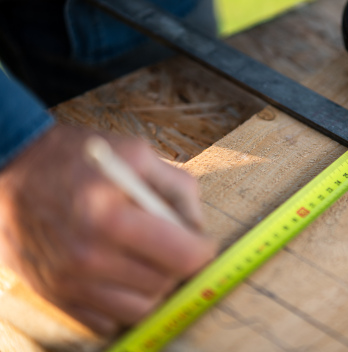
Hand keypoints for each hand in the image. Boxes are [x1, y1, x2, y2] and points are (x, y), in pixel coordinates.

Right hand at [0, 125, 216, 334]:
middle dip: (178, 265)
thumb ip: (179, 188)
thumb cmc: (78, 158)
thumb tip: (198, 228)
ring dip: (154, 286)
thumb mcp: (137, 153)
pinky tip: (120, 272)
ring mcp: (69, 282)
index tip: (201, 243)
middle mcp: (88, 257)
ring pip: (141, 308)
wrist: (13, 171)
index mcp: (110, 217)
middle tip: (172, 245)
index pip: (183, 257)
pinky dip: (124, 302)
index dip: (202, 250)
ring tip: (146, 258)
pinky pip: (109, 320)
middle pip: (165, 284)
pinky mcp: (57, 296)